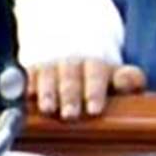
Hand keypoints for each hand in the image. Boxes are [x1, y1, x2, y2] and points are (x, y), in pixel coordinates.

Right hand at [30, 58, 145, 119]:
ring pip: (48, 76)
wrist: (69, 41)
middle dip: (70, 96)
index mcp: (95, 64)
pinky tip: (26, 96)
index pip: (96, 74)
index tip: (94, 110)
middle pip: (71, 77)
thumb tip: (128, 81)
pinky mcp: (30, 70)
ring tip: (48, 109)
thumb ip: (130, 80)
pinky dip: (26, 85)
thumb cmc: (97, 72)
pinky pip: (26, 75)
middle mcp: (71, 62)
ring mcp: (49, 65)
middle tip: (71, 115)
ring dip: (47, 92)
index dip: (94, 91)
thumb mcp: (117, 74)